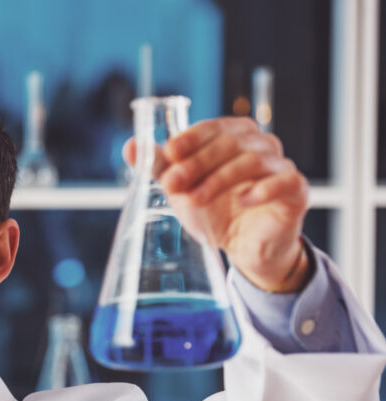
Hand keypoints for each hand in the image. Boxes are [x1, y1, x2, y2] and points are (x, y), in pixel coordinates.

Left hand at [124, 117, 309, 292]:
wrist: (243, 246)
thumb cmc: (215, 209)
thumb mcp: (183, 188)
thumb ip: (160, 167)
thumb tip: (130, 146)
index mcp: (235, 137)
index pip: (214, 126)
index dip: (191, 138)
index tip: (169, 152)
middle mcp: (261, 145)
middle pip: (232, 141)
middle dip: (198, 162)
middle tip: (172, 183)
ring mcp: (281, 167)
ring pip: (253, 160)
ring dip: (219, 179)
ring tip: (195, 199)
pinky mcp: (296, 192)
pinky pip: (286, 181)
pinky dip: (263, 188)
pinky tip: (243, 200)